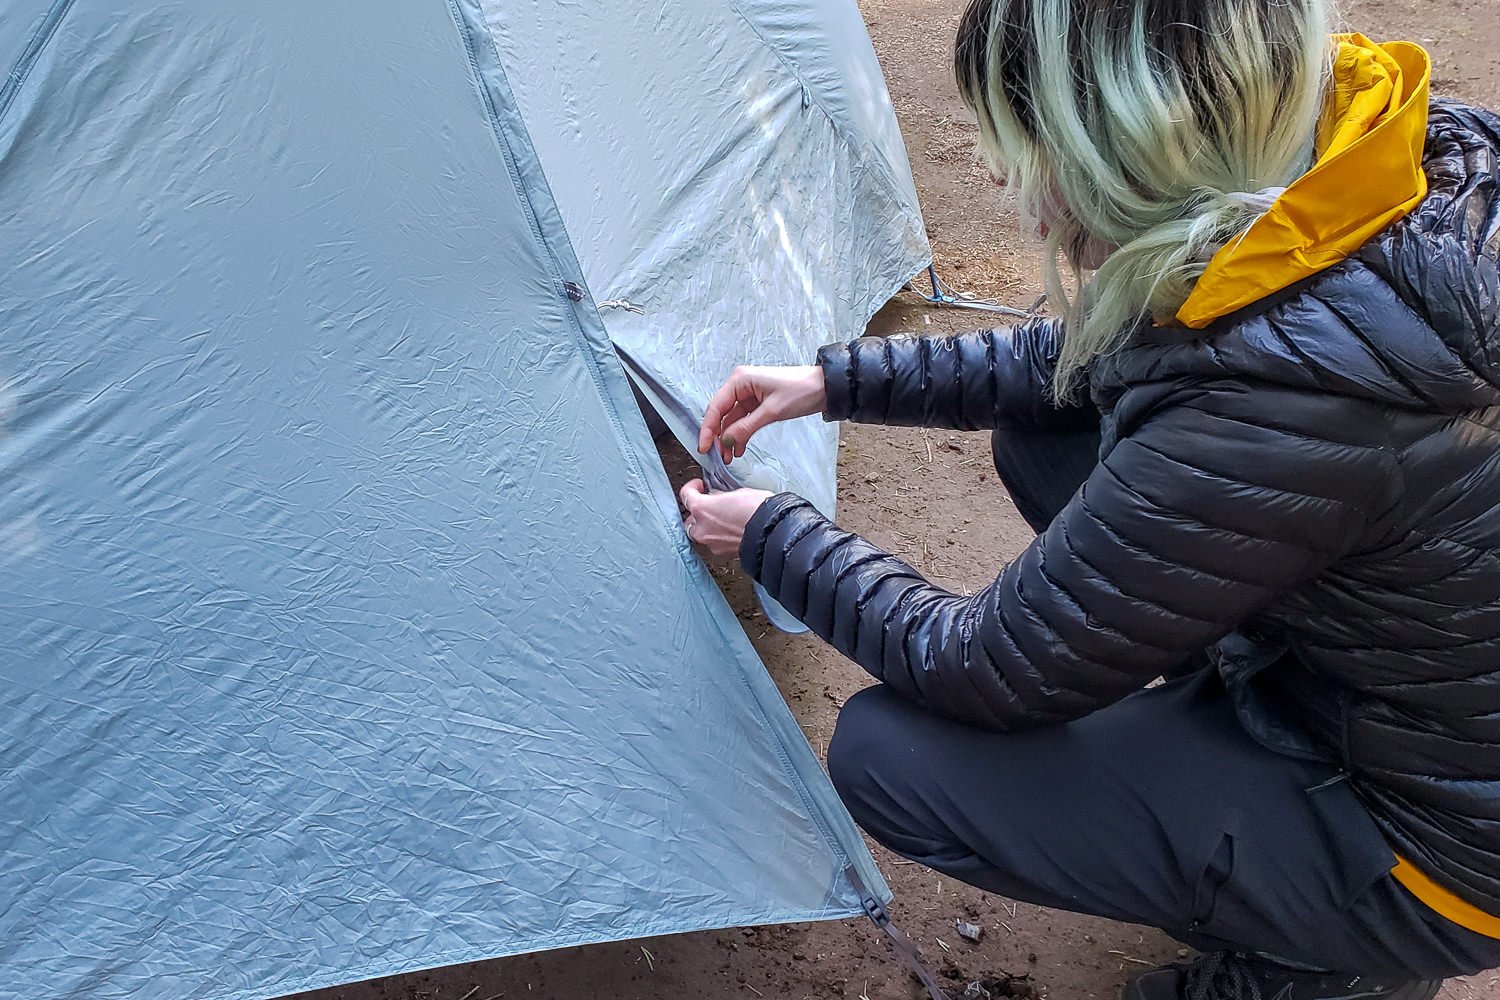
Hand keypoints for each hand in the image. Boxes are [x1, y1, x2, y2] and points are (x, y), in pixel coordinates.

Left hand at [679, 479, 772, 557]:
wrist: (773, 532)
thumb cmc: (759, 511)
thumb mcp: (739, 493)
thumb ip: (722, 496)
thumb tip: (718, 498)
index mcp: (701, 509)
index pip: (686, 495)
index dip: (692, 487)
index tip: (699, 486)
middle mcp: (702, 528)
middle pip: (690, 520)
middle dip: (698, 513)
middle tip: (709, 505)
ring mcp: (711, 543)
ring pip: (702, 534)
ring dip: (708, 527)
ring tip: (722, 519)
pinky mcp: (723, 553)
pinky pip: (715, 543)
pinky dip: (719, 537)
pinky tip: (731, 530)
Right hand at [699, 365, 825, 463]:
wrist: (824, 388)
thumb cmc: (801, 391)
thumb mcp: (772, 411)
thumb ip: (746, 427)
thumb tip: (726, 441)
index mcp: (740, 380)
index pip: (716, 407)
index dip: (708, 429)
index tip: (704, 447)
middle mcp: (740, 385)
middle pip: (721, 414)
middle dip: (719, 436)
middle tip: (719, 456)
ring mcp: (748, 394)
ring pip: (732, 420)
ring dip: (730, 438)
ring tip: (730, 457)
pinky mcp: (757, 402)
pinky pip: (743, 420)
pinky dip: (741, 434)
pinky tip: (739, 449)